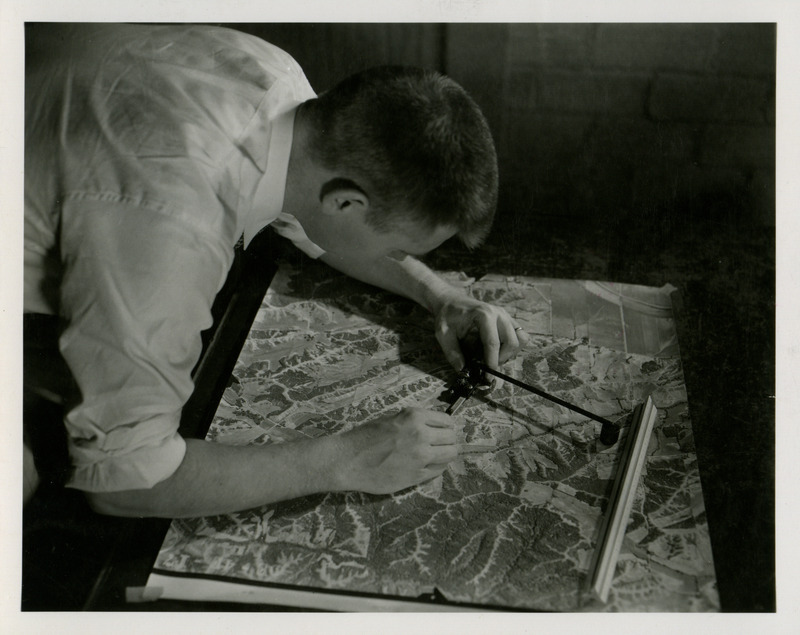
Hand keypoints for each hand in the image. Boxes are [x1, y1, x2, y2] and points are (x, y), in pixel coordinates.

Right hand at [334, 408, 457, 493]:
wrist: (348, 460)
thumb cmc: (365, 437)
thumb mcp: (391, 418)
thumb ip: (413, 421)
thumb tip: (432, 425)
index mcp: (414, 417)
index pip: (447, 420)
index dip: (446, 426)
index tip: (444, 430)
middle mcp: (421, 435)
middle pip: (452, 438)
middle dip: (449, 440)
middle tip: (442, 443)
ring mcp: (421, 457)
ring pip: (450, 454)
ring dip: (446, 454)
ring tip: (437, 455)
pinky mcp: (417, 475)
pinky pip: (439, 470)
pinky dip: (437, 467)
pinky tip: (428, 465)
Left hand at [434, 294, 529, 371]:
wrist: (452, 301)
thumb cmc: (448, 316)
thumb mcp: (443, 333)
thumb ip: (452, 352)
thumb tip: (462, 369)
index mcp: (484, 315)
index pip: (492, 343)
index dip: (491, 362)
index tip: (487, 376)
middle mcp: (499, 313)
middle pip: (512, 342)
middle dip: (501, 359)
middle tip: (487, 365)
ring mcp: (506, 315)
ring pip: (521, 339)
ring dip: (510, 353)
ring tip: (494, 356)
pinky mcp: (508, 319)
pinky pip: (520, 335)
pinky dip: (512, 346)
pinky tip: (498, 349)